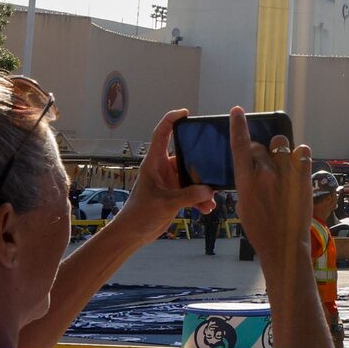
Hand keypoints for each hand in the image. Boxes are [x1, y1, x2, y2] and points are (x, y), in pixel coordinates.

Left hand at [126, 109, 210, 232]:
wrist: (133, 234)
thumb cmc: (139, 214)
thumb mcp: (165, 203)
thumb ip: (189, 196)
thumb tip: (209, 190)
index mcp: (154, 163)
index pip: (162, 133)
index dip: (171, 119)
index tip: (185, 113)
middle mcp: (162, 169)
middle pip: (185, 156)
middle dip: (201, 163)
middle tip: (216, 164)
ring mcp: (170, 182)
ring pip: (192, 177)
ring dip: (202, 187)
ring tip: (212, 197)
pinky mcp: (175, 195)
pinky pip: (193, 192)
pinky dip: (200, 199)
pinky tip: (207, 208)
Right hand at [227, 106, 311, 281]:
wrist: (283, 245)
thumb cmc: (259, 229)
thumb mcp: (242, 205)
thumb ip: (247, 183)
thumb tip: (253, 169)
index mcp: (245, 181)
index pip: (239, 145)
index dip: (238, 125)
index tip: (237, 111)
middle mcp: (264, 173)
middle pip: (260, 147)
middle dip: (260, 152)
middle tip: (265, 167)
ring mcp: (284, 173)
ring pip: (281, 144)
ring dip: (280, 150)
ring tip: (282, 163)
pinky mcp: (302, 177)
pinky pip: (302, 152)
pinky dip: (299, 154)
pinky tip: (297, 163)